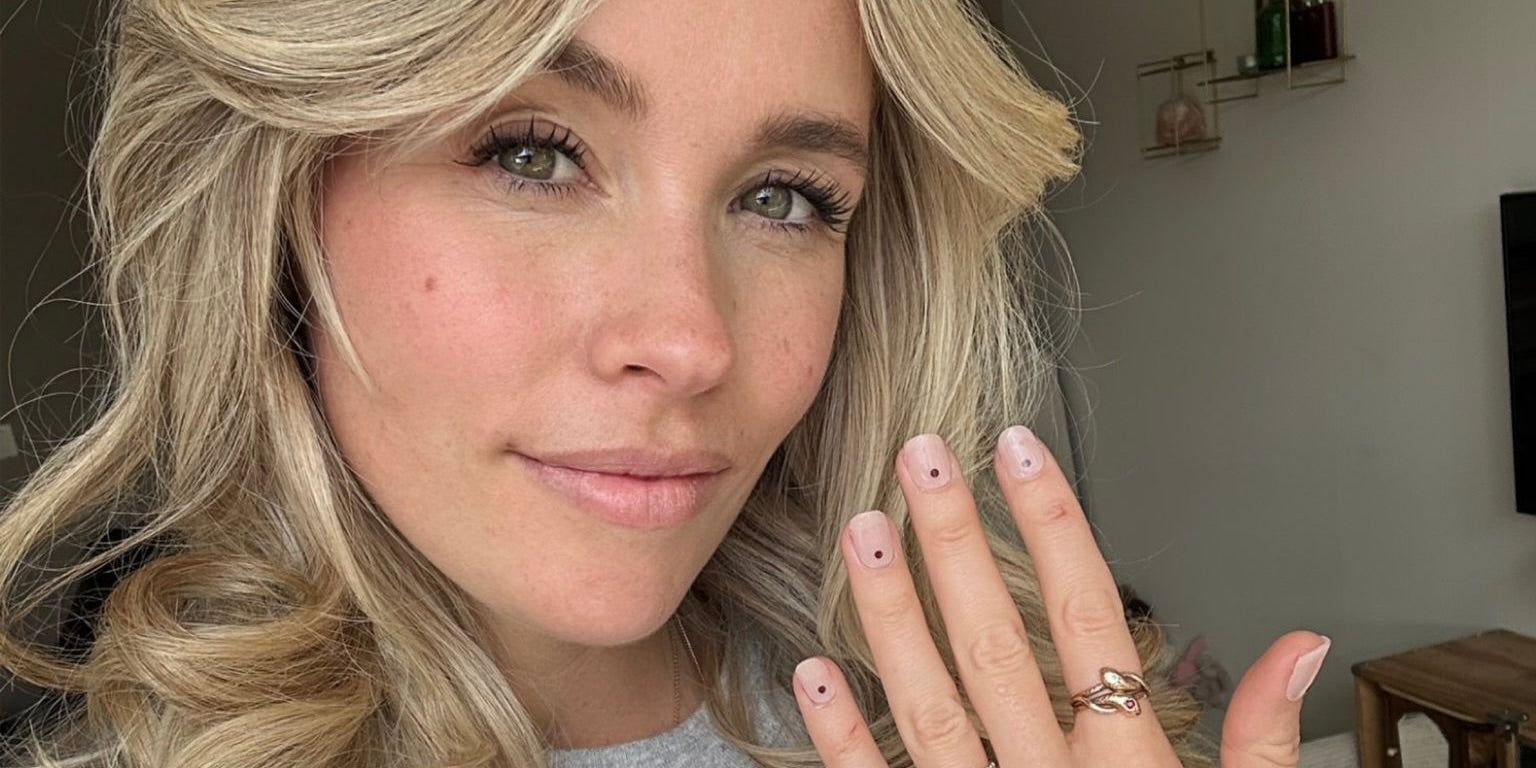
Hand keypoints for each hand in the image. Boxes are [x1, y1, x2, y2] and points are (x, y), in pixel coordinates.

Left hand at [791, 427, 1330, 766]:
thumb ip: (1267, 743)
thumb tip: (1298, 645)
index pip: (1090, 623)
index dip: (1054, 528)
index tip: (1017, 450)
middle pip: (999, 648)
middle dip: (958, 547)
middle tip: (918, 459)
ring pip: (932, 707)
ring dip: (891, 618)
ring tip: (861, 533)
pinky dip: (844, 737)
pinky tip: (810, 672)